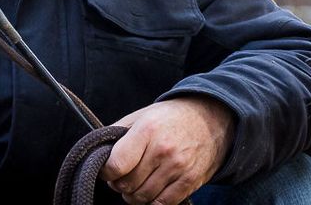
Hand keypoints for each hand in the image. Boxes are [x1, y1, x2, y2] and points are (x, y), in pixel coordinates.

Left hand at [100, 95, 234, 204]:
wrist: (212, 120)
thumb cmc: (171, 118)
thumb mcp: (143, 114)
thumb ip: (118, 132)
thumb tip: (98, 153)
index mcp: (147, 130)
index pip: (116, 165)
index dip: (106, 172)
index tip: (108, 170)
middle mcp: (163, 150)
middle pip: (127, 185)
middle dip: (119, 184)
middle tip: (123, 176)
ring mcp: (178, 168)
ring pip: (142, 198)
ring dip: (134, 195)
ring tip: (137, 182)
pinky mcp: (190, 182)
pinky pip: (162, 204)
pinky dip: (152, 201)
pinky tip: (151, 189)